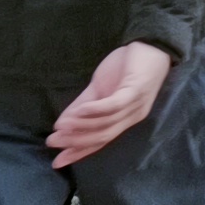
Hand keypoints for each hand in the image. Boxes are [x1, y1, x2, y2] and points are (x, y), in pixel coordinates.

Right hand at [47, 42, 173, 165]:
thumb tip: (62, 122)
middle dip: (76, 142)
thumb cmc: (128, 65)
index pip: (100, 141)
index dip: (78, 152)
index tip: (57, 162)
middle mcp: (131, 117)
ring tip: (61, 128)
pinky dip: (94, 111)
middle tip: (53, 142)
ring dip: (81, 127)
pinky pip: (113, 106)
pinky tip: (78, 112)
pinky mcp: (135, 91)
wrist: (151, 43)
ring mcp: (134, 106)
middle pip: (102, 137)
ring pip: (106, 124)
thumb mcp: (101, 86)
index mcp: (124, 119)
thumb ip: (84, 104)